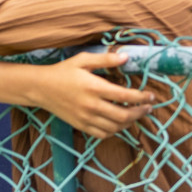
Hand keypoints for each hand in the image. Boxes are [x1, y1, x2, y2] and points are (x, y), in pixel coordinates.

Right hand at [25, 51, 155, 139]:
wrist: (40, 88)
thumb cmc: (63, 72)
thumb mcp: (83, 60)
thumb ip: (105, 59)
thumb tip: (126, 57)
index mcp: (94, 87)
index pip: (125, 95)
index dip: (142, 97)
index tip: (151, 95)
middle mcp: (91, 105)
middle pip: (124, 115)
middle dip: (140, 112)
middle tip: (148, 107)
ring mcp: (86, 118)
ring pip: (116, 127)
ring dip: (130, 122)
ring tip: (136, 114)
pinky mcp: (81, 126)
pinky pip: (103, 134)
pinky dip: (115, 131)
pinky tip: (118, 123)